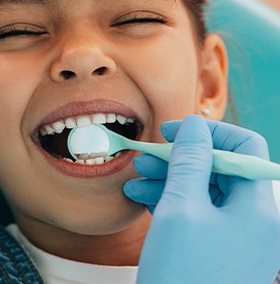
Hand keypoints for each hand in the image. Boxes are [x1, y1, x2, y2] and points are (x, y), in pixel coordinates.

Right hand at [124, 115, 279, 283]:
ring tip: (137, 176)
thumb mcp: (181, 208)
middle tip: (147, 155)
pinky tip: (142, 196)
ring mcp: (233, 235)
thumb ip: (190, 161)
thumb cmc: (184, 275)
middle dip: (181, 157)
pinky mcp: (214, 247)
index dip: (208, 132)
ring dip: (169, 177)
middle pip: (219, 168)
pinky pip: (194, 210)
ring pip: (203, 188)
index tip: (173, 131)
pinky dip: (169, 199)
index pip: (243, 148)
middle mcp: (252, 219)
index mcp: (258, 207)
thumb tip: (194, 126)